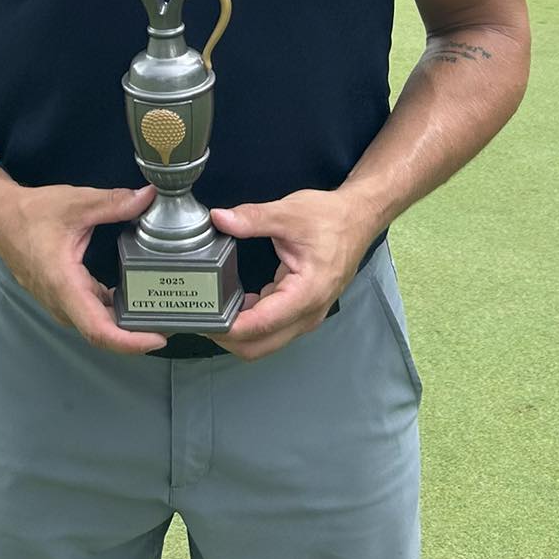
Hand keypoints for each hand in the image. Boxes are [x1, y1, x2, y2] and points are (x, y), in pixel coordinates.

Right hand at [0, 176, 165, 355]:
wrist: (0, 216)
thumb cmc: (32, 213)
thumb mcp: (76, 203)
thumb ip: (114, 202)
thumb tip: (148, 197)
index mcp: (64, 285)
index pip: (98, 330)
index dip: (129, 342)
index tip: (157, 339)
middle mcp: (61, 301)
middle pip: (101, 333)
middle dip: (135, 336)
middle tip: (170, 324)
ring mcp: (59, 302)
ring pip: (96, 324)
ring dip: (124, 325)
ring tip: (157, 314)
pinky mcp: (62, 295)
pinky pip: (90, 311)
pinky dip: (112, 311)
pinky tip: (133, 297)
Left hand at [209, 190, 373, 361]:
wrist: (358, 219)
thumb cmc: (330, 218)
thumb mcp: (289, 213)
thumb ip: (252, 218)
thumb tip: (219, 219)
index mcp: (306, 293)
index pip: (261, 324)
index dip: (229, 328)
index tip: (203, 318)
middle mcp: (308, 313)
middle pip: (260, 345)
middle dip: (228, 338)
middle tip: (200, 317)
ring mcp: (306, 316)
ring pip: (265, 342)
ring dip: (238, 333)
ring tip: (211, 311)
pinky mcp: (302, 311)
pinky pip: (272, 329)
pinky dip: (250, 324)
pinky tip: (233, 302)